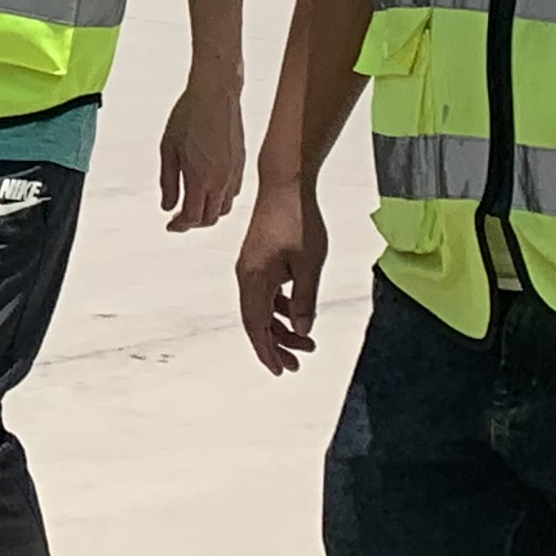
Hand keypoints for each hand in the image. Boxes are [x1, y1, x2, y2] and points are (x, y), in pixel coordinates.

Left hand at [160, 66, 245, 232]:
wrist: (215, 93)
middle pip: (210, 218)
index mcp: (201, 179)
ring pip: (224, 208)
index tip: (170, 225)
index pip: (193, 217)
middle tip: (178, 218)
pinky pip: (234, 192)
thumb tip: (167, 206)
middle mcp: (222, 180)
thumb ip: (168, 182)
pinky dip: (221, 199)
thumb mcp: (168, 149)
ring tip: (192, 205)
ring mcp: (235, 172)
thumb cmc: (189, 115)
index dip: (180, 226)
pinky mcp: (242, 163)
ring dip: (208, 212)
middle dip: (193, 223)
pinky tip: (209, 189)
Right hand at [234, 178, 325, 375]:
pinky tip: (298, 313)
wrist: (286, 184)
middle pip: (256, 320)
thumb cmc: (297, 220)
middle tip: (297, 363)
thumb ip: (304, 300)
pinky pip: (266, 292)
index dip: (267, 351)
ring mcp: (251, 266)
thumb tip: (302, 329)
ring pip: (261, 307)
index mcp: (254, 278)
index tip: (281, 371)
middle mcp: (246, 275)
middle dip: (275, 345)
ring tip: (306, 341)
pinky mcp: (259, 258)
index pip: (256, 325)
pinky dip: (280, 308)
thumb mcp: (308, 265)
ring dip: (281, 327)